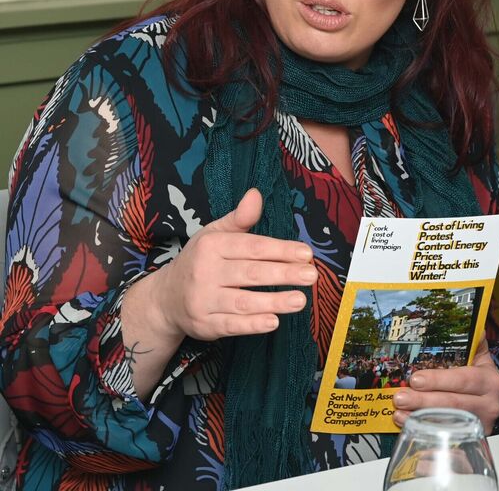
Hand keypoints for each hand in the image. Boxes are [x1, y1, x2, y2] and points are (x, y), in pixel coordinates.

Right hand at [149, 188, 316, 341]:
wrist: (166, 298)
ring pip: (243, 301)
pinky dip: (253, 325)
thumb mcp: (214, 234)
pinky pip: (232, 325)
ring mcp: (203, 300)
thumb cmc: (199, 261)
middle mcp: (205, 272)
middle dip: (283, 274)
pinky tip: (274, 321)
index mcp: (211, 246)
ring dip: (274, 301)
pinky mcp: (205, 325)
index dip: (280, 250)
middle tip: (311, 275)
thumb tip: (256, 195)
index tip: (306, 253)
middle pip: (250, 273)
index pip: (251, 247)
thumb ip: (239, 218)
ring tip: (300, 299)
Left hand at [392, 335, 498, 434]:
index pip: (462, 379)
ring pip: (447, 421)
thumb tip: (471, 320)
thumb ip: (472, 340)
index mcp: (489, 380)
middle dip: (423, 401)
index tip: (416, 379)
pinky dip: (423, 429)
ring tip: (399, 411)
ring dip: (419, 416)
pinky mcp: (472, 438)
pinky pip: (445, 435)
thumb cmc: (479, 375)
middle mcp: (488, 403)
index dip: (438, 380)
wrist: (491, 401)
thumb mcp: (479, 356)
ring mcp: (481, 423)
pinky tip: (406, 422)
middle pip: (453, 404)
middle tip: (400, 397)